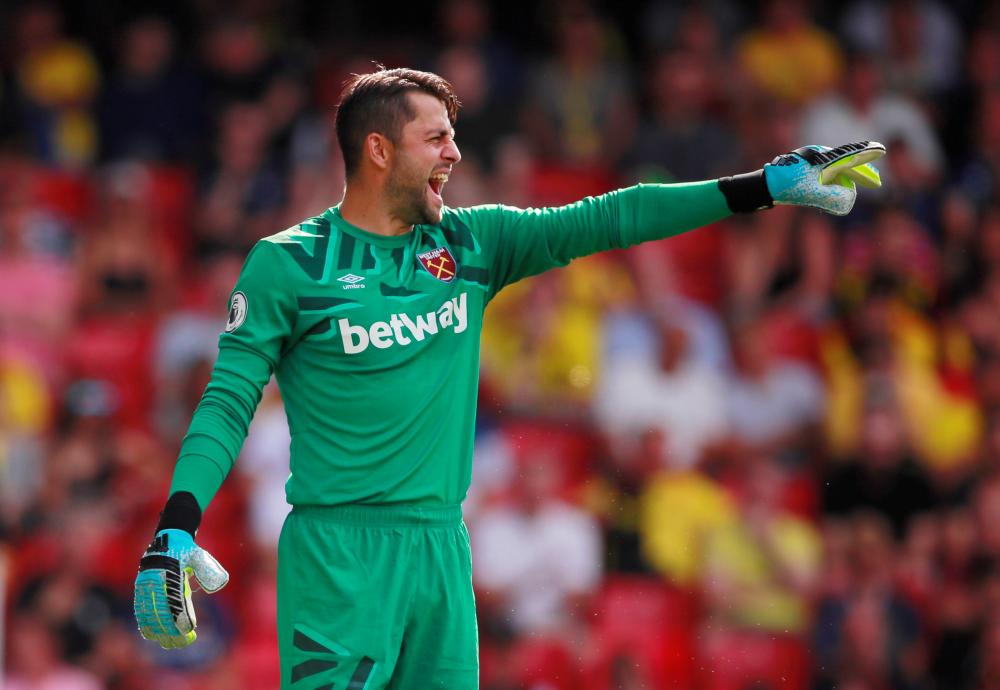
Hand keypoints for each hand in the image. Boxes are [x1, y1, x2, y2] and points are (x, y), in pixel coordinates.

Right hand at [133, 528, 228, 648]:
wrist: (167, 539)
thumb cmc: (186, 551)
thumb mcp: (199, 556)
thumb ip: (208, 569)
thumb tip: (220, 583)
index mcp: (171, 573)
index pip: (176, 600)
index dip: (181, 616)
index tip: (190, 629)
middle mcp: (156, 581)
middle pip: (163, 611)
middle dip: (172, 630)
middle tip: (183, 643)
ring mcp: (146, 585)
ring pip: (151, 613)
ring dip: (159, 631)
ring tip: (170, 644)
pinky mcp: (141, 588)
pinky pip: (141, 609)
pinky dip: (145, 623)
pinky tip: (151, 636)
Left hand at [764, 141, 884, 215]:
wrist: (762, 186)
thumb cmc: (786, 187)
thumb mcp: (811, 194)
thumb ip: (832, 197)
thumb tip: (850, 199)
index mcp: (821, 158)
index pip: (850, 156)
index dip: (866, 156)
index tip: (881, 150)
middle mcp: (817, 156)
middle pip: (845, 163)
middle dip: (860, 173)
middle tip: (875, 181)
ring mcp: (810, 162)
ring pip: (834, 170)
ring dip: (845, 181)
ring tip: (855, 189)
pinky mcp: (803, 170)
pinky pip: (824, 175)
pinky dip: (833, 183)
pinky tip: (836, 191)